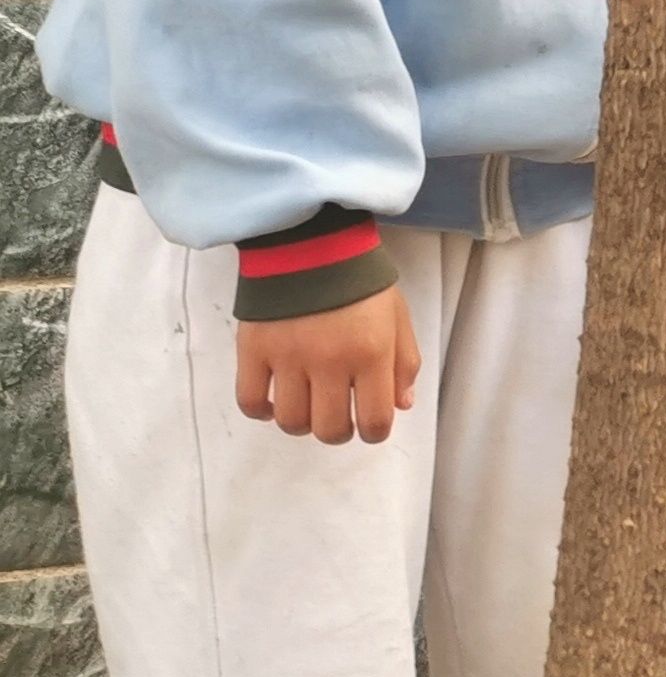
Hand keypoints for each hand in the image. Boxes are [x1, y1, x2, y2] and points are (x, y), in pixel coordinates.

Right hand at [237, 284, 419, 444]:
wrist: (311, 244)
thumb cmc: (361, 282)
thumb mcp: (397, 317)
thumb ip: (404, 363)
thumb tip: (401, 406)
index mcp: (371, 354)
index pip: (374, 420)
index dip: (375, 432)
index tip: (371, 426)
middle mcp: (329, 362)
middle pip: (329, 428)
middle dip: (339, 431)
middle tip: (339, 416)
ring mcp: (287, 358)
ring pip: (291, 421)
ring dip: (302, 422)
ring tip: (308, 404)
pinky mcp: (253, 350)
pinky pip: (250, 401)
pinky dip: (262, 411)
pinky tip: (275, 400)